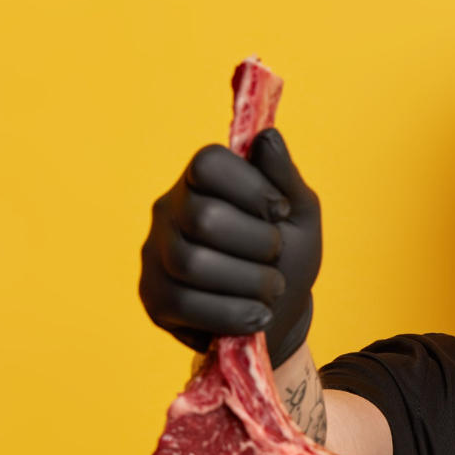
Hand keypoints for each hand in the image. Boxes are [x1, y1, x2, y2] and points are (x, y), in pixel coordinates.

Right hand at [139, 128, 321, 366]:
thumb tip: (268, 138)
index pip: (208, 163)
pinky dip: (234, 313)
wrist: (278, 316)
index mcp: (202, 181)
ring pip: (193, 263)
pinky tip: (258, 316)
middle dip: (258, 242)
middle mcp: (169, 211)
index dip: (251, 187)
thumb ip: (284, 178)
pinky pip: (186, 304)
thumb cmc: (287, 258)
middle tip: (277, 256)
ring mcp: (155, 255)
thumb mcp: (299, 216)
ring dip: (250, 281)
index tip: (280, 210)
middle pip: (204, 217)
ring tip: (273, 290)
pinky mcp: (155, 299)